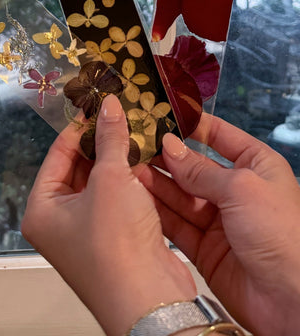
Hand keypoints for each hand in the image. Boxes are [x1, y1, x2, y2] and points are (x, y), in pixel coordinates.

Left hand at [22, 94, 196, 335]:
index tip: (98, 106)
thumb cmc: (116, 239)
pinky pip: (117, 199)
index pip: (57, 156)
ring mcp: (86, 231)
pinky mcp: (113, 237)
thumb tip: (109, 105)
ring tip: (135, 131)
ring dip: (118, 160)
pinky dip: (129, 181)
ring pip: (101, 184)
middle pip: (79, 169)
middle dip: (101, 143)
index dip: (78, 128)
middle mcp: (59, 221)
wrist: (149, 297)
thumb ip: (109, 139)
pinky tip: (146, 160)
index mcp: (42, 208)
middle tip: (120, 116)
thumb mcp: (110, 180)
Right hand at [138, 113, 299, 335]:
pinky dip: (157, 211)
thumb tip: (170, 146)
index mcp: (256, 166)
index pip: (220, 136)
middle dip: (167, 157)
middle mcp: (236, 190)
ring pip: (180, 195)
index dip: (192, 125)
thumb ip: (200, 170)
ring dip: (157, 182)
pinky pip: (176, 223)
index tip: (163, 116)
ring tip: (130, 168)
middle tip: (137, 145)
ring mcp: (219, 219)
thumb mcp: (241, 188)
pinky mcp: (204, 246)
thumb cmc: (282, 235)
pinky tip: (138, 197)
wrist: (290, 299)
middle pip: (194, 167)